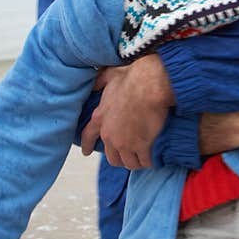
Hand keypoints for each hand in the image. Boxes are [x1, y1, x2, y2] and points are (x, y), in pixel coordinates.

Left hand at [80, 54, 174, 169]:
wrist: (150, 86)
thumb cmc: (133, 78)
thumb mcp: (111, 76)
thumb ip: (101, 82)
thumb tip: (96, 83)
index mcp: (100, 117)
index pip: (88, 136)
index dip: (87, 145)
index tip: (86, 152)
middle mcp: (109, 134)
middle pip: (111, 157)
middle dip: (119, 158)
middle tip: (128, 155)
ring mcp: (125, 143)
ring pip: (128, 162)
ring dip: (135, 162)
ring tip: (142, 159)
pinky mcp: (141, 146)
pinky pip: (144, 161)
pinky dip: (148, 161)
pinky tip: (153, 159)